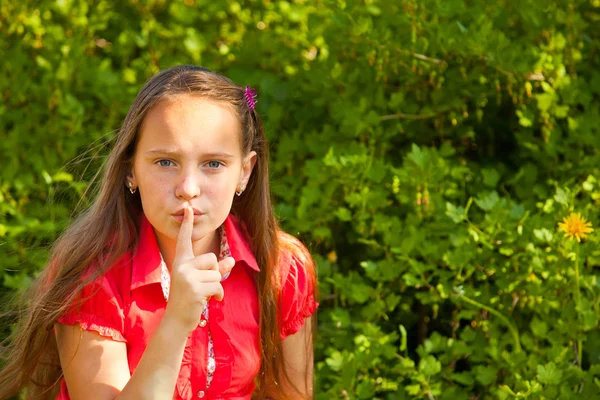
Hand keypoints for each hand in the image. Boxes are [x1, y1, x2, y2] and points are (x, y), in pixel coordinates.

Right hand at [163, 206, 234, 333]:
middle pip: (212, 259)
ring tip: (203, 296)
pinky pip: (218, 286)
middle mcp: (182, 266)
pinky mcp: (195, 288)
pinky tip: (209, 301)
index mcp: (181, 262)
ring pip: (217, 275)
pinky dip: (218, 295)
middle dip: (214, 274)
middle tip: (202, 287)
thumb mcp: (201, 281)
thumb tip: (232, 260)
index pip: (185, 240)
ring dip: (215, 287)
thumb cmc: (189, 299)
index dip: (187, 224)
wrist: (176, 321)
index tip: (188, 208)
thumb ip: (216, 269)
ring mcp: (187, 277)